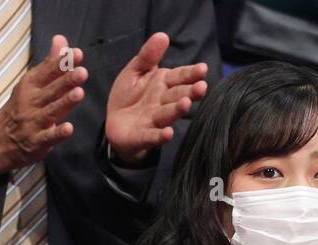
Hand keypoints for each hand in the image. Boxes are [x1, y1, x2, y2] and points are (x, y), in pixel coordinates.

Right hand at [0, 35, 86, 176]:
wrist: (0, 139)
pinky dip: (58, 133)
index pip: (47, 72)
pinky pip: (48, 137)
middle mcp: (31, 101)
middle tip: (82, 72)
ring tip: (79, 93)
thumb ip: (50, 63)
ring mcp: (33, 122)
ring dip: (65, 102)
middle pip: (51, 90)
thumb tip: (61, 39)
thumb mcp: (33, 83)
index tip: (76, 53)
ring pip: (51, 111)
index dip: (61, 63)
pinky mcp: (37, 141)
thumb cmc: (23, 106)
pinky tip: (69, 128)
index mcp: (30, 85)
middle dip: (66, 80)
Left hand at [105, 32, 208, 165]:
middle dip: (190, 92)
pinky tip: (168, 133)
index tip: (203, 69)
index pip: (179, 77)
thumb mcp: (135, 70)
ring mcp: (154, 120)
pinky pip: (153, 136)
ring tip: (185, 104)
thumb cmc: (129, 96)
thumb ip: (148, 55)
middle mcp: (162, 102)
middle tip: (201, 87)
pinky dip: (160, 136)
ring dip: (177, 110)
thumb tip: (163, 35)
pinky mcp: (144, 136)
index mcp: (163, 84)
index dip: (191, 74)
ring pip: (168, 114)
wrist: (115, 124)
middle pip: (178, 95)